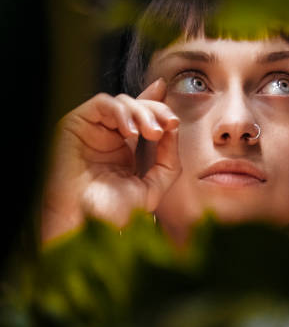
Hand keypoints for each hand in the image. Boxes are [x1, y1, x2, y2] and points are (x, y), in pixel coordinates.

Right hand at [41, 78, 179, 240]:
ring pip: (122, 102)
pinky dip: (121, 112)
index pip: (144, 118)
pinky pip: (101, 103)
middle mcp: (108, 136)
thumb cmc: (107, 213)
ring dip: (142, 112)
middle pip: (137, 106)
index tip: (174, 120)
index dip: (159, 108)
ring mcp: (93, 128)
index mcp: (124, 149)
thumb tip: (173, 132)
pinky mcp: (76, 123)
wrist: (79, 224)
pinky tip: (130, 131)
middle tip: (168, 126)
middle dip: (157, 111)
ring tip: (152, 133)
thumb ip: (168, 162)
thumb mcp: (151, 189)